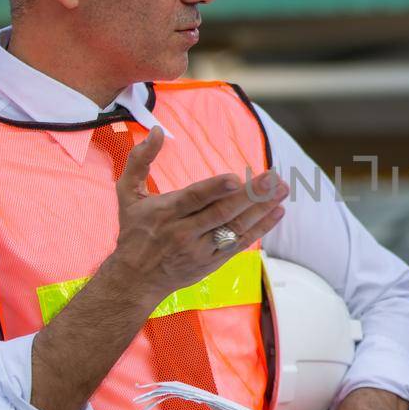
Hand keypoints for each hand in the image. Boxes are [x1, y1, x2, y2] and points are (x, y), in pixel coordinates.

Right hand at [109, 128, 287, 299]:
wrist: (136, 279)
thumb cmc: (134, 231)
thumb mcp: (127, 194)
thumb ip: (139, 160)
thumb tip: (157, 130)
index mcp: (166, 213)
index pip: (194, 199)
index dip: (215, 189)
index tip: (236, 178)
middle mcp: (185, 232)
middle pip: (222, 213)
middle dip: (250, 195)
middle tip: (273, 177)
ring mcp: (201, 249)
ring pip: (235, 228)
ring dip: (262, 209)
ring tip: (282, 190)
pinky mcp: (213, 262)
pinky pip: (240, 243)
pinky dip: (260, 228)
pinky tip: (277, 212)